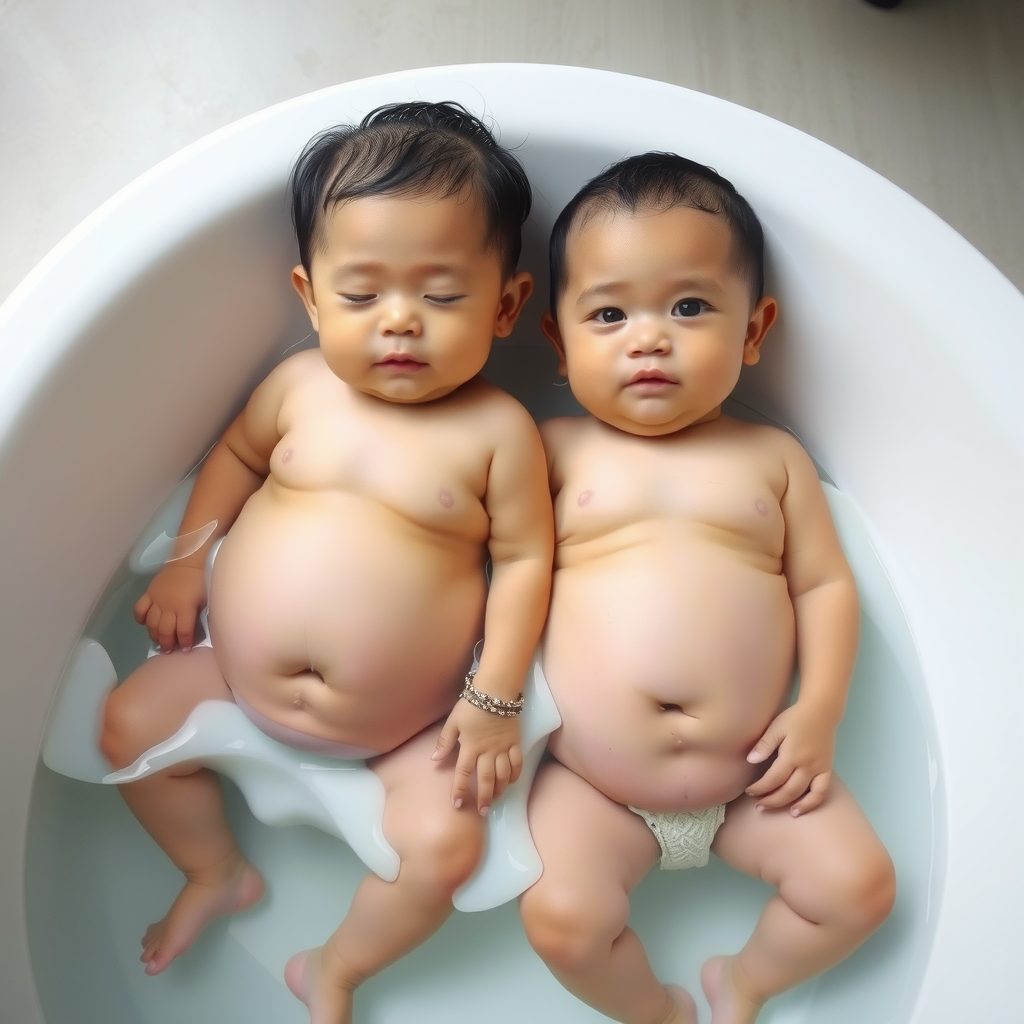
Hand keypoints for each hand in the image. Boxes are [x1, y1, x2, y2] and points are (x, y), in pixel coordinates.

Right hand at [133, 564, 207, 652]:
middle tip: (168, 650)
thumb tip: (197, 627)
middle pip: (165, 630)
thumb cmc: (201, 579)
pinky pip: (139, 608)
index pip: (184, 631)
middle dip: (167, 643)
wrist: (188, 560)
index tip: (185, 650)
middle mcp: (168, 606)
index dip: (185, 642)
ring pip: (151, 623)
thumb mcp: (206, 598)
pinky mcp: (148, 593)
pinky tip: (143, 623)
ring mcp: (156, 600)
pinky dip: (139, 618)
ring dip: (154, 634)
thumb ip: (199, 613)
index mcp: (185, 607)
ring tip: (158, 640)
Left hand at [431, 698, 522, 814]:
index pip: (463, 774)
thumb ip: (444, 742)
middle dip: (483, 798)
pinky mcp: (516, 742)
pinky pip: (517, 763)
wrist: (496, 691)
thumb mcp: (453, 722)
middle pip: (486, 780)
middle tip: (482, 812)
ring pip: (503, 775)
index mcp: (470, 747)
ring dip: (499, 789)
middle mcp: (488, 752)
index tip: (456, 805)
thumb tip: (434, 760)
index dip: (459, 790)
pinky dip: (515, 774)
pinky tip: (511, 782)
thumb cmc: (471, 705)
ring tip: (495, 799)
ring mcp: (504, 748)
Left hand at [745, 703, 835, 815]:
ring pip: (804, 794)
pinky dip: (811, 803)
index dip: (760, 788)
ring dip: (788, 805)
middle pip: (787, 791)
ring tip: (773, 809)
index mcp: (791, 755)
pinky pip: (821, 792)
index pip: (773, 779)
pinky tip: (799, 810)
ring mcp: (819, 769)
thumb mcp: (776, 727)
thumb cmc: (795, 719)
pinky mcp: (827, 770)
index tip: (749, 791)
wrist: (821, 712)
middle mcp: (806, 766)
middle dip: (770, 800)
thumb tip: (750, 761)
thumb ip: (764, 745)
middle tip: (758, 805)